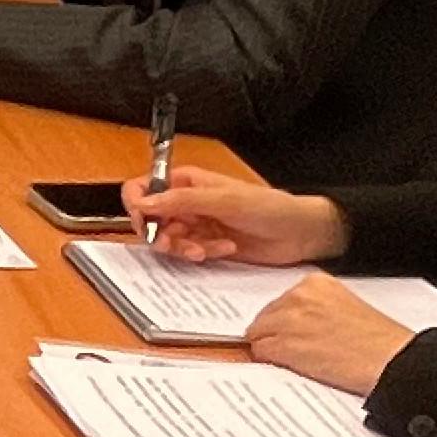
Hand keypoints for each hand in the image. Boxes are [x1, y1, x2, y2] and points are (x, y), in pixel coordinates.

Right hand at [122, 164, 348, 265]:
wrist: (300, 234)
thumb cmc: (269, 206)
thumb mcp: (224, 200)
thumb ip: (181, 201)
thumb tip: (143, 204)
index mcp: (185, 181)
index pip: (142, 189)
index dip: (137, 206)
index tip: (144, 223)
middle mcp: (185, 203)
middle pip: (150, 220)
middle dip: (159, 235)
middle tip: (172, 244)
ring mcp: (196, 225)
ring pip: (167, 240)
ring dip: (183, 248)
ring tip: (205, 250)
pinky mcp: (207, 246)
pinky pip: (188, 254)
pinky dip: (202, 255)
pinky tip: (224, 249)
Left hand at [244, 272, 417, 396]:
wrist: (395, 363)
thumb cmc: (380, 345)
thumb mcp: (345, 311)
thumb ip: (315, 311)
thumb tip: (290, 327)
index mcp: (316, 283)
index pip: (280, 302)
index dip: (281, 323)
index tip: (288, 335)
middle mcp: (300, 295)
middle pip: (265, 317)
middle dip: (273, 335)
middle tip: (293, 354)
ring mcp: (290, 319)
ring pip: (259, 335)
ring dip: (270, 350)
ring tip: (299, 364)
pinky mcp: (286, 345)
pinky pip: (261, 353)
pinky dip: (269, 363)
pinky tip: (293, 369)